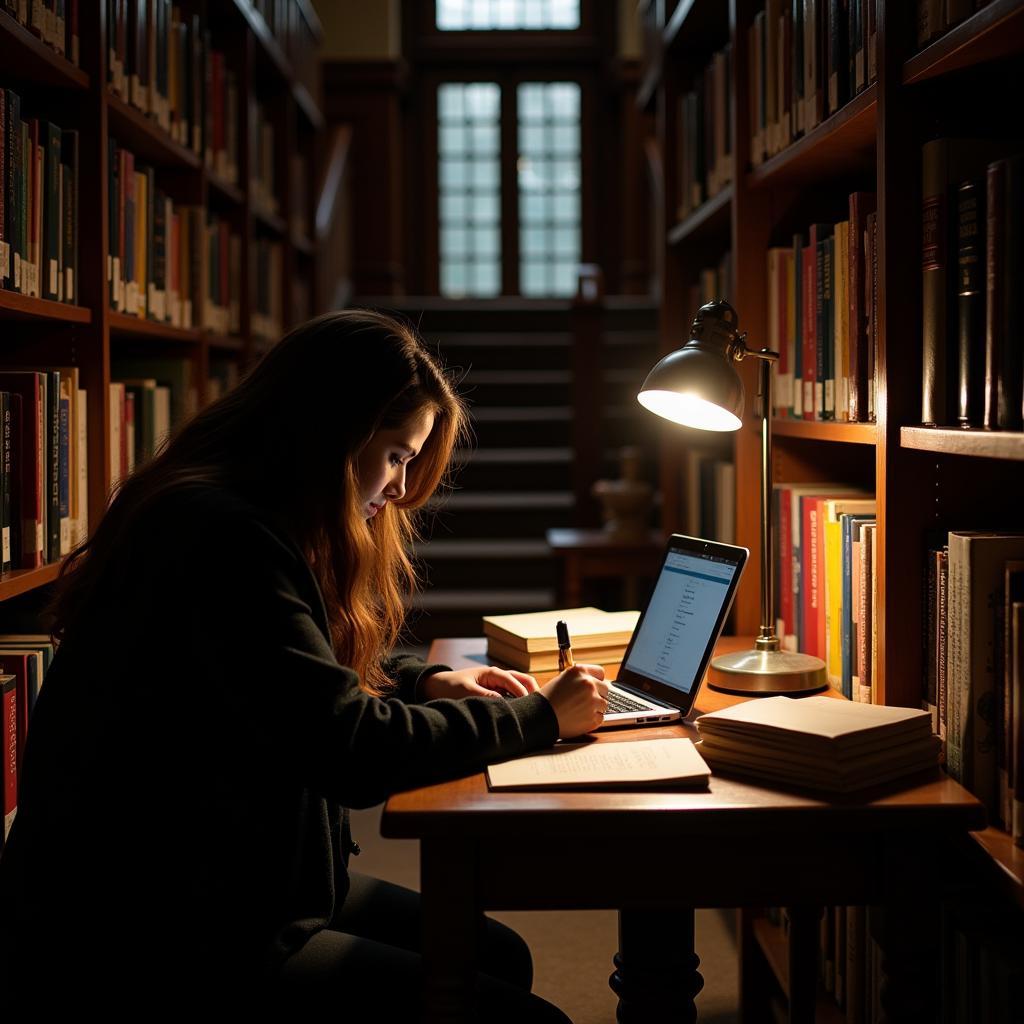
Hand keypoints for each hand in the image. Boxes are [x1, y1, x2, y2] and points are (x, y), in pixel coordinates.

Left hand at [420, 666, 539, 701]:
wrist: (436, 686)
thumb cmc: (450, 686)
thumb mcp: (467, 692)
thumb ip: (485, 696)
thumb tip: (504, 704)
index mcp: (492, 673)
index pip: (513, 680)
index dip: (523, 691)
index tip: (532, 704)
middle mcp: (499, 677)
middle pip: (524, 681)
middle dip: (534, 691)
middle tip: (543, 707)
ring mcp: (499, 685)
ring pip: (520, 689)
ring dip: (528, 698)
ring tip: (537, 712)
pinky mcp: (496, 694)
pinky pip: (512, 697)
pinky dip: (519, 703)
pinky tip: (523, 714)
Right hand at [538, 664, 608, 737]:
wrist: (539, 716)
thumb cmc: (548, 699)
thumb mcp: (562, 679)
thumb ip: (579, 678)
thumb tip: (595, 682)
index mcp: (580, 671)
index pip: (600, 672)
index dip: (597, 680)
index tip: (594, 686)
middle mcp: (588, 684)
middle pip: (605, 689)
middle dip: (597, 695)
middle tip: (584, 701)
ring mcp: (592, 701)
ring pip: (604, 704)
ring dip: (595, 708)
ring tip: (579, 710)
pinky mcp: (593, 717)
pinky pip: (600, 718)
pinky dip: (592, 720)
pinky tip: (579, 718)